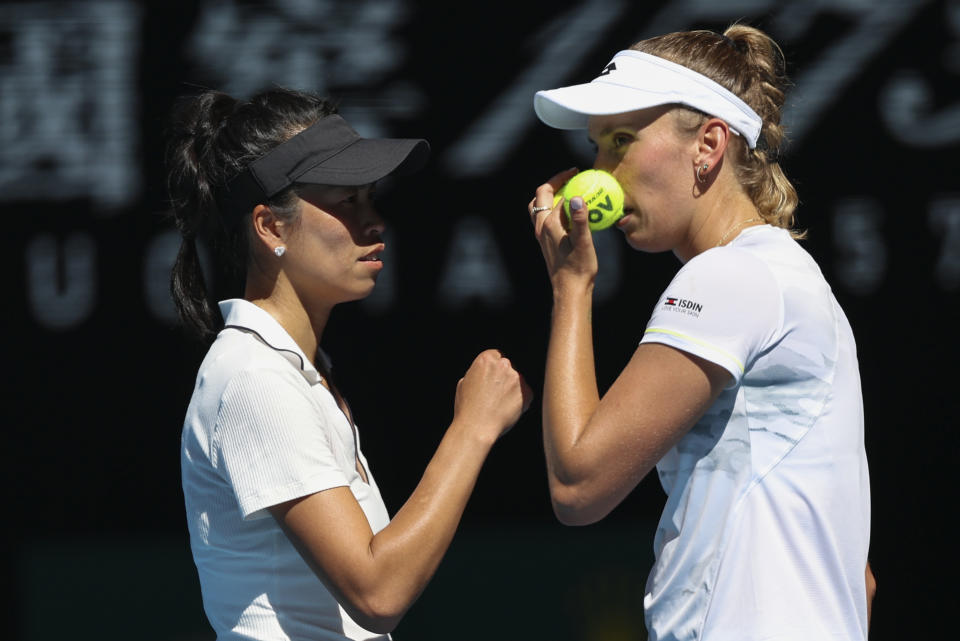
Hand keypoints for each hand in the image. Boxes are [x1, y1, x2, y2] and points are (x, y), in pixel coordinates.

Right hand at [453, 349, 532, 443]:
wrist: (476, 427)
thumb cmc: (467, 408)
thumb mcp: (464, 383)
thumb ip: (477, 373)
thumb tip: (485, 373)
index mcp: (486, 359)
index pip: (497, 356)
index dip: (495, 368)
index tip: (493, 378)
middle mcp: (504, 365)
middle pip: (508, 366)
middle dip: (504, 378)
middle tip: (496, 394)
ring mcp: (517, 378)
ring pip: (518, 381)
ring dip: (512, 389)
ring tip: (500, 405)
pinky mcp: (527, 392)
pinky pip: (526, 394)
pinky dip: (520, 401)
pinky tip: (507, 410)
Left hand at [528, 168, 598, 289]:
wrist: (569, 289)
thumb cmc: (578, 267)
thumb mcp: (584, 242)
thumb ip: (580, 219)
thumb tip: (577, 198)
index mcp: (549, 224)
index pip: (554, 193)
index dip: (565, 179)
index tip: (578, 173)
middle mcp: (541, 227)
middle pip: (541, 195)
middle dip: (554, 183)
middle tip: (571, 177)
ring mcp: (541, 234)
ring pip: (538, 207)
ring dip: (549, 195)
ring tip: (566, 191)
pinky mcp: (545, 241)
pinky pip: (543, 217)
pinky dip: (552, 208)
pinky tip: (568, 212)